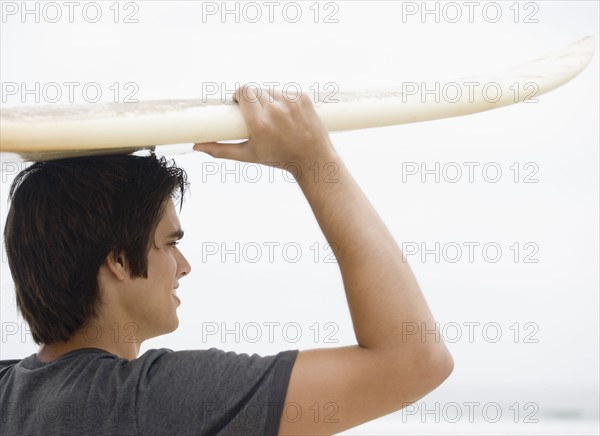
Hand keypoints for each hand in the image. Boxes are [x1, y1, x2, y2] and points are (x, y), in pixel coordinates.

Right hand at [193, 85, 336, 174]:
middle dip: (252, 100)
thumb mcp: (249, 155)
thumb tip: (197, 146)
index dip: (239, 95)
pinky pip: (285, 91)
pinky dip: (283, 100)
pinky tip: (287, 115)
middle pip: (255, 90)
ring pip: (270, 90)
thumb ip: (221, 150)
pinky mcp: (302, 97)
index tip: (239, 102)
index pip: (243, 91)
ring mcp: (291, 102)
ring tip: (273, 117)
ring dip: (268, 99)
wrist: (312, 159)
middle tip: (255, 113)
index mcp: (260, 123)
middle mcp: (276, 110)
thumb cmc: (278, 158)